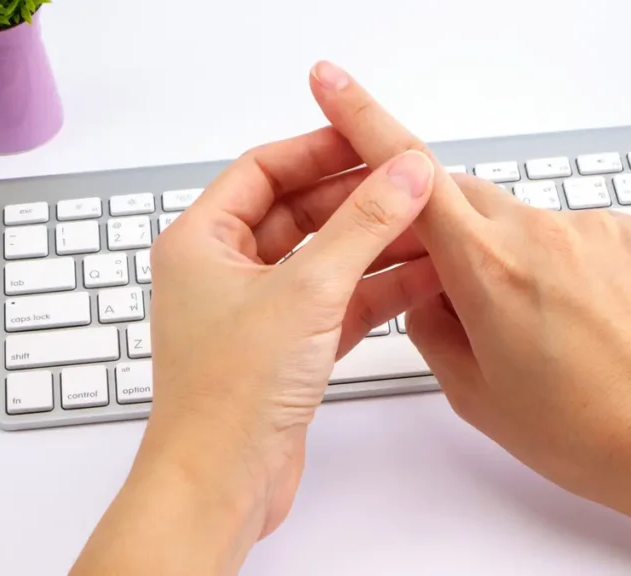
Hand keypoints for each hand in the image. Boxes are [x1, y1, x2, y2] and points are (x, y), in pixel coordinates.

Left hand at [142, 129, 439, 538]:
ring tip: (429, 227)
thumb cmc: (230, 394)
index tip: (369, 138)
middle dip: (358, 198)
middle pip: (299, 212)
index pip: (264, 169)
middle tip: (412, 182)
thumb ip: (363, 226)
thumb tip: (405, 173)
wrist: (223, 484)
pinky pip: (337, 302)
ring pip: (324, 260)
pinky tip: (421, 278)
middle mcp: (224, 272)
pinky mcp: (286, 349)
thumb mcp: (307, 291)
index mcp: (201, 242)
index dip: (319, 149)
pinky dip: (376, 290)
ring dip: (375, 245)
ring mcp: (257, 312)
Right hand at [309, 61, 630, 508]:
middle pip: (465, 198)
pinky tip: (583, 314)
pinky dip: (565, 261)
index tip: (336, 84)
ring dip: (515, 254)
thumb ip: (428, 324)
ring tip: (545, 323)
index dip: (365, 119)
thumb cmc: (579, 429)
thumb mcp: (470, 389)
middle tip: (467, 293)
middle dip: (450, 232)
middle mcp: (538, 232)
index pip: (410, 173)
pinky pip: (573, 229)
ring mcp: (590, 225)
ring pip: (522, 219)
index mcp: (486, 269)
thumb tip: (422, 289)